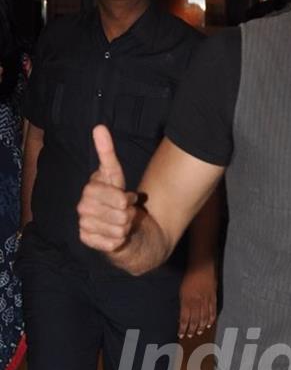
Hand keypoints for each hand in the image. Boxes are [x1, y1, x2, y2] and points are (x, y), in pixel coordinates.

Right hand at [77, 125, 136, 251]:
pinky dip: (119, 241)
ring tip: (120, 224)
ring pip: (118, 229)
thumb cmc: (119, 199)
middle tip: (125, 212)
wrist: (120, 227)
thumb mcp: (116, 174)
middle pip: (120, 214)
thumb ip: (107, 152)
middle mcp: (83, 206)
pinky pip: (113, 243)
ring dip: (125, 228)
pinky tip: (115, 237)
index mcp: (90, 189)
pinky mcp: (86, 240)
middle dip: (128, 214)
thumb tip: (99, 126)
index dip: (129, 200)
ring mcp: (83, 224)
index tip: (129, 198)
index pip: (119, 198)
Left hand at [178, 264, 216, 337]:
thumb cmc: (189, 276)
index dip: (183, 328)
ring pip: (204, 317)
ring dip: (201, 326)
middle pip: (194, 319)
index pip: (185, 318)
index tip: (181, 335)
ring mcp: (206, 300)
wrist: (202, 266)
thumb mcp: (182, 290)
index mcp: (187, 300)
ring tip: (199, 332)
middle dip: (192, 329)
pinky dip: (210, 319)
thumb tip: (183, 315)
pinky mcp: (213, 297)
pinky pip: (212, 311)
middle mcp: (197, 302)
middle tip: (190, 336)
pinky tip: (208, 324)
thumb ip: (183, 303)